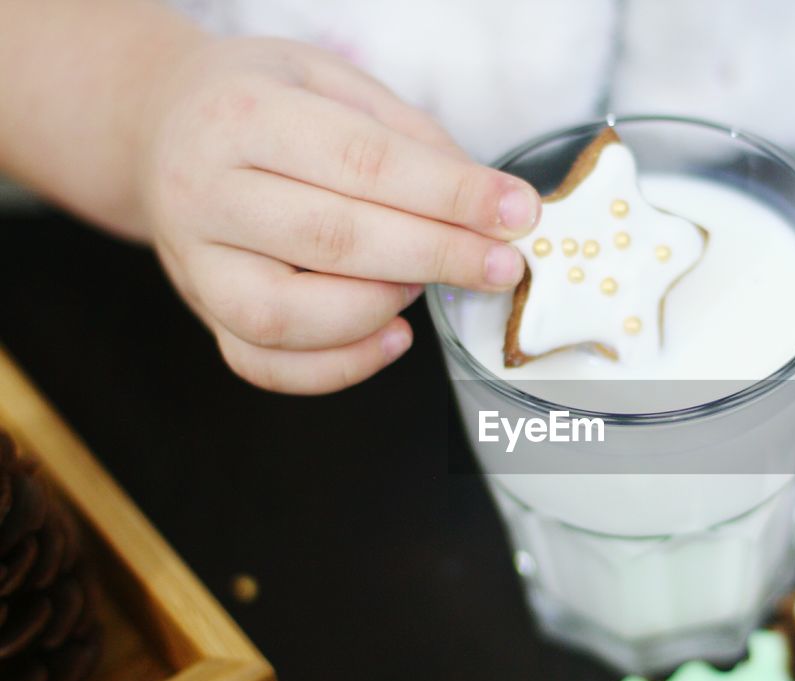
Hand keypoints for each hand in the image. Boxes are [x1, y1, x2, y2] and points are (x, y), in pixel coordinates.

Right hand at [139, 37, 539, 392]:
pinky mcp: (204, 313)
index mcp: (242, 113)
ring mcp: (196, 262)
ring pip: (288, 316)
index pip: (363, 162)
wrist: (160, 126)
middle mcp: (205, 190)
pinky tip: (392, 338)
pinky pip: (265, 364)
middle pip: (334, 239)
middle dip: (436, 256)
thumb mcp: (331, 81)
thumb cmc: (263, 103)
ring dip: (378, 309)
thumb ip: (409, 138)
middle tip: (501, 265)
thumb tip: (487, 203)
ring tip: (422, 285)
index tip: (517, 213)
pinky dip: (339, 368)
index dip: (450, 195)